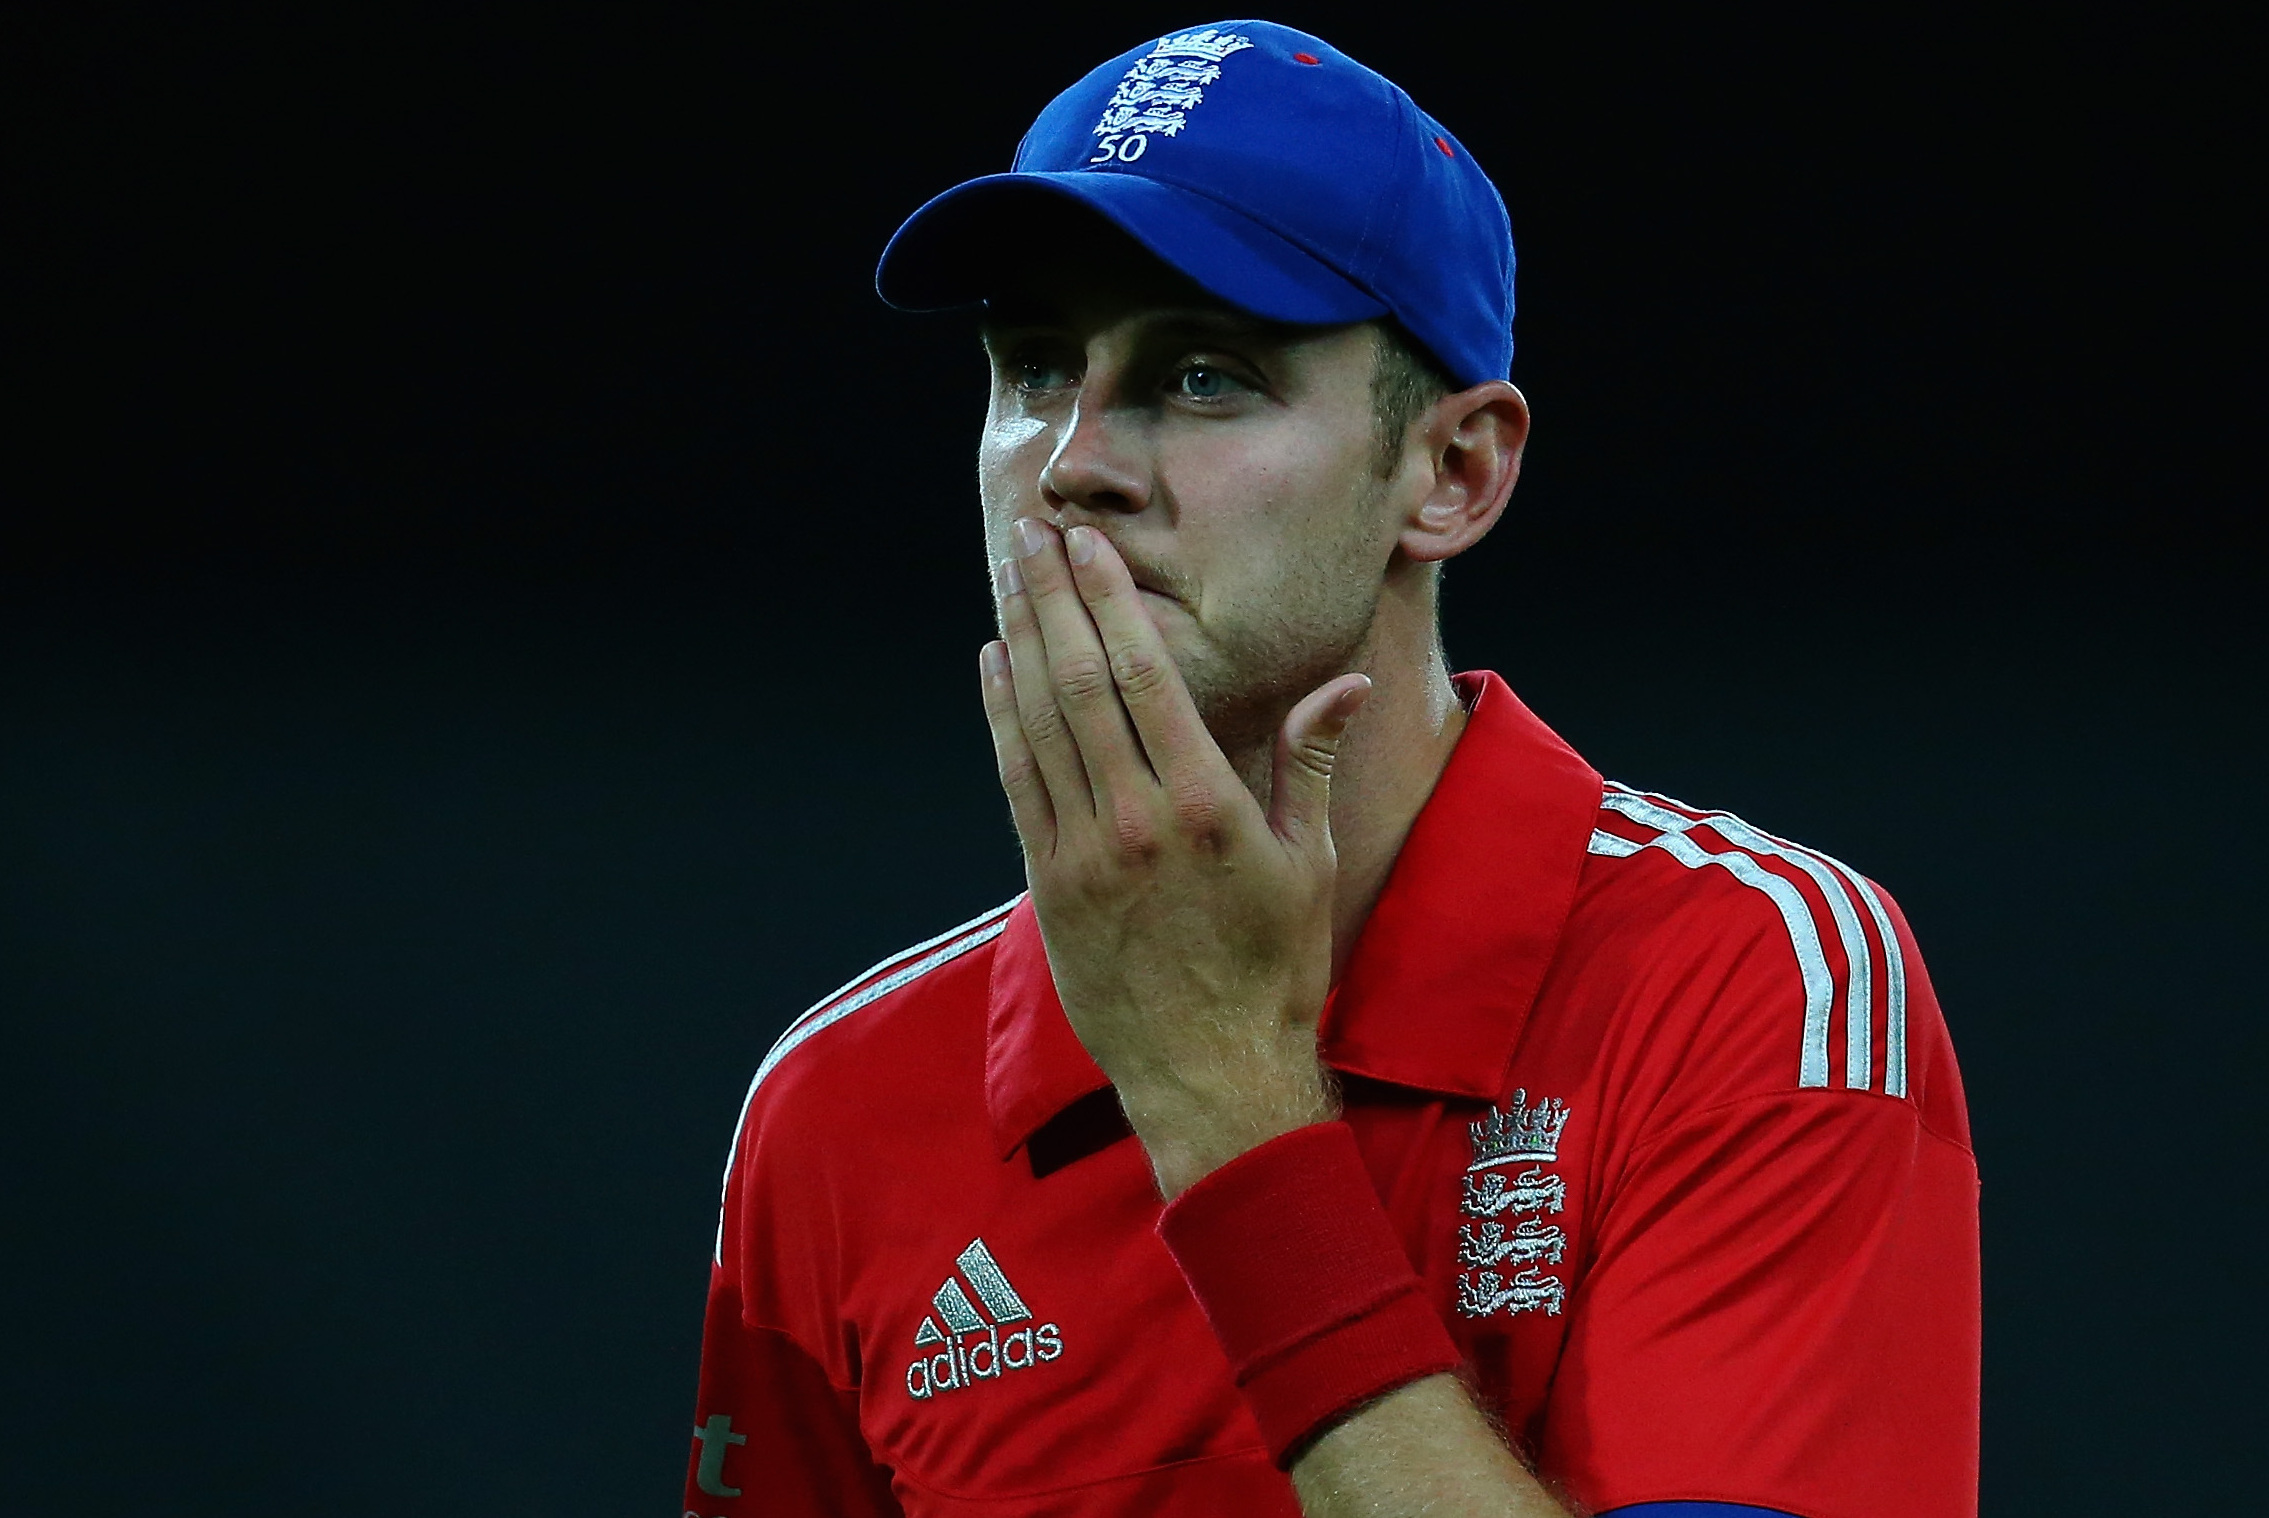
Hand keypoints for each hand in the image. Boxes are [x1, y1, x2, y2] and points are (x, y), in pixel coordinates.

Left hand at [980, 516, 1371, 1196]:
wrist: (1211, 1075)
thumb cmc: (1274, 971)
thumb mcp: (1309, 865)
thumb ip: (1309, 765)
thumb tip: (1347, 681)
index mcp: (1205, 805)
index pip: (1147, 675)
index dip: (1111, 600)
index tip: (1089, 547)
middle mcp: (1134, 819)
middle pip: (1081, 682)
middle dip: (1053, 600)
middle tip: (1033, 535)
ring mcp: (1082, 853)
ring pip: (1040, 722)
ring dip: (1021, 642)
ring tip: (1009, 579)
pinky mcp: (1048, 885)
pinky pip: (1017, 780)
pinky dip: (1002, 717)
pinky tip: (996, 667)